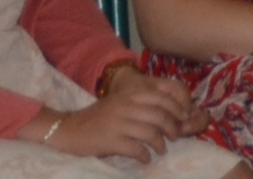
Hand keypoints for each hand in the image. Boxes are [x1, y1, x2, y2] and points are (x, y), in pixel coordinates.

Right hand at [24, 71, 189, 160]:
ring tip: (161, 149)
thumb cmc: (97, 117)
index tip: (182, 119)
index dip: (176, 109)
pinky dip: (144, 155)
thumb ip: (139, 104)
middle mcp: (125, 106)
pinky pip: (137, 149)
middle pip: (160, 116)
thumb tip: (167, 112)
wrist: (69, 129)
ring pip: (151, 133)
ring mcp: (119, 123)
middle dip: (172, 128)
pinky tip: (145, 158)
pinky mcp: (111, 141)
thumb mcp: (118, 103)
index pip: (161, 98)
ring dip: (160, 144)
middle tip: (175, 136)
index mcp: (129, 95)